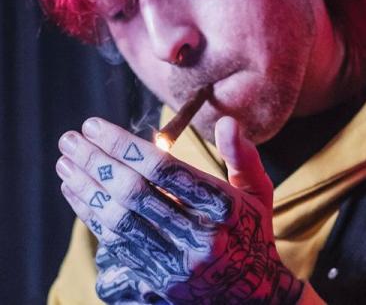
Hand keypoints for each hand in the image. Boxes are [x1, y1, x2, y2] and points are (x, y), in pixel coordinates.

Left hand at [56, 116, 303, 303]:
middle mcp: (200, 237)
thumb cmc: (251, 230)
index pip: (166, 170)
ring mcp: (177, 264)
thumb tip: (225, 121)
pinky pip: (116, 243)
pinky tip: (76, 191)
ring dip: (86, 188)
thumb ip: (241, 155)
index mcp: (225, 208)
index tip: (95, 125)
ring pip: (119, 220)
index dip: (124, 145)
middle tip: (70, 138)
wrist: (253, 295)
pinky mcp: (158, 280)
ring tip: (65, 161)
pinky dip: (92, 214)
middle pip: (135, 193)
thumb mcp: (258, 190)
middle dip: (97, 161)